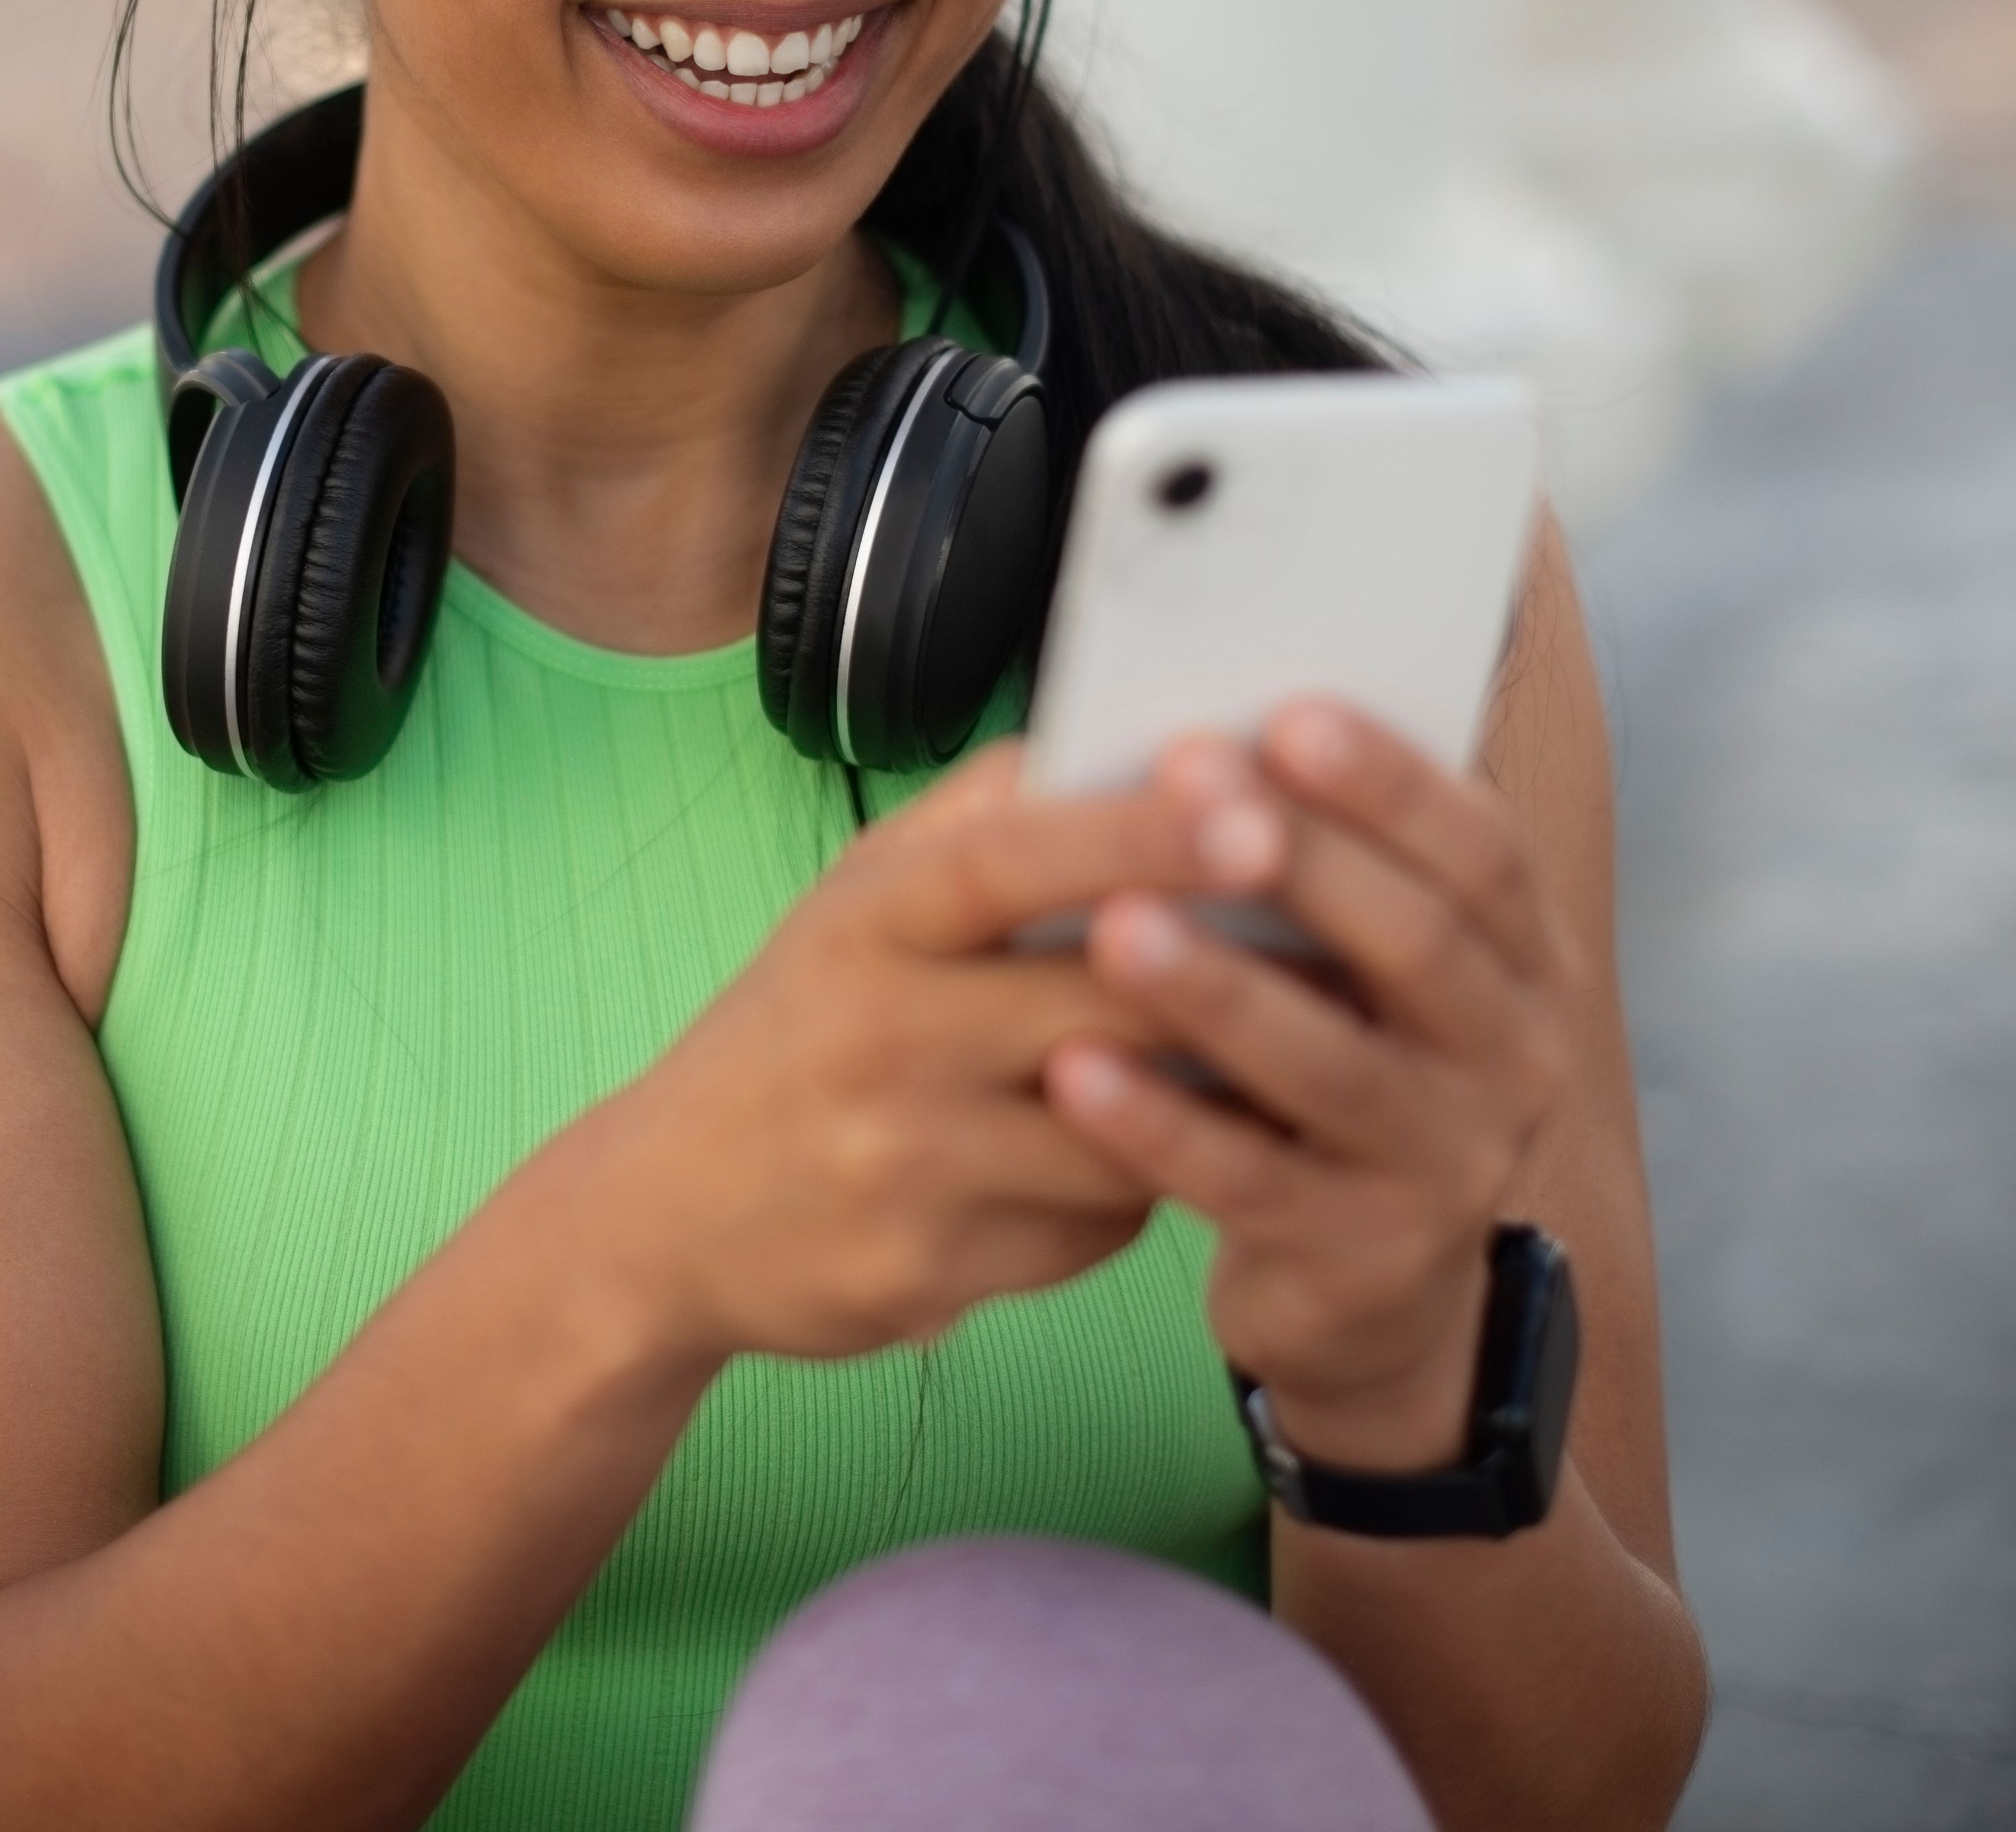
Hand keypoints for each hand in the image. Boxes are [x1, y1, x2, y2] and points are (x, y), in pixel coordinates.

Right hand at [561, 745, 1221, 1368]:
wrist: (663, 1213)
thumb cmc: (801, 1030)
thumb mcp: (857, 903)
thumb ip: (978, 821)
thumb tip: (1121, 740)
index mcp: (865, 922)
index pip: (1013, 860)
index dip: (1140, 834)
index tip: (1258, 812)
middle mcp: (877, 1036)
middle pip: (1103, 1005)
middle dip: (1236, 983)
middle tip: (1352, 959)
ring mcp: (901, 1165)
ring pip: (1123, 1132)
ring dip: (1205, 1103)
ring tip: (1270, 1062)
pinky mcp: (929, 1274)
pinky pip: (1091, 1230)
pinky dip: (1133, 1193)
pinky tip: (1135, 1161)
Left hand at [1040, 705, 1578, 1475]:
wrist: (1367, 1289)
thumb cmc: (1338, 1068)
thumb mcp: (1362, 972)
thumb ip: (1324, 870)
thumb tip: (1207, 733)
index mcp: (1525, 965)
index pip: (1484, 854)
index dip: (1393, 784)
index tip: (1286, 714)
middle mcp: (1516, 1064)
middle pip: (1417, 947)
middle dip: (1301, 861)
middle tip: (1184, 786)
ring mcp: (1449, 1170)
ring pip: (1331, 1067)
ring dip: (1219, 990)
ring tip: (1112, 925)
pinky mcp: (1364, 1260)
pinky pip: (1251, 1183)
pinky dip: (1159, 1125)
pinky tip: (1072, 1070)